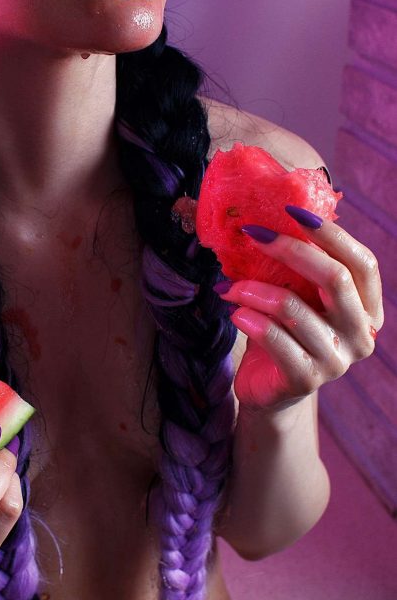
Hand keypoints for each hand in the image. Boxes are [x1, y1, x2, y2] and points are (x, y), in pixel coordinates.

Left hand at [216, 208, 382, 413]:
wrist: (270, 388)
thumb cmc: (285, 331)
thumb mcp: (300, 296)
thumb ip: (301, 268)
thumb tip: (271, 218)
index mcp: (368, 309)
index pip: (363, 263)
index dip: (332, 234)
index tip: (293, 211)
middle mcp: (361, 335)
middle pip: (335, 278)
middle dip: (290, 249)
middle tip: (254, 234)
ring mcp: (336, 360)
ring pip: (292, 307)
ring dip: (253, 289)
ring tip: (231, 287)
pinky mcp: (306, 379)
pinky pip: (274, 337)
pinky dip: (249, 318)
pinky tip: (235, 312)